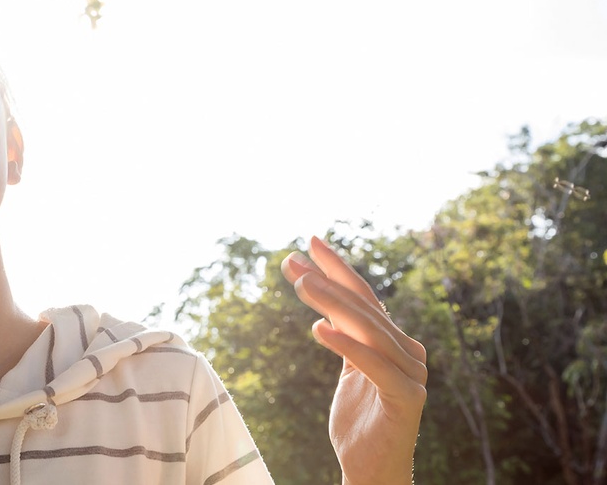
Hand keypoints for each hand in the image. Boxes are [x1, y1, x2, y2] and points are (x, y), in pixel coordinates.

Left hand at [281, 236, 426, 484]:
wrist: (374, 469)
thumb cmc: (360, 421)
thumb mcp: (348, 370)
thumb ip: (346, 337)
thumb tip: (325, 307)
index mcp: (394, 341)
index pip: (363, 296)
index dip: (337, 268)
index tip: (308, 242)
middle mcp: (408, 351)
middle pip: (363, 308)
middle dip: (326, 281)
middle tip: (292, 262)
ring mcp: (412, 373)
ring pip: (368, 330)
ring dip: (332, 304)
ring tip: (301, 285)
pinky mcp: (407, 398)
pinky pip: (374, 366)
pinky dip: (347, 345)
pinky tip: (318, 329)